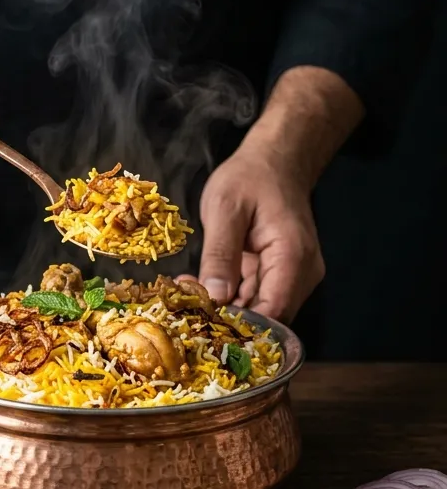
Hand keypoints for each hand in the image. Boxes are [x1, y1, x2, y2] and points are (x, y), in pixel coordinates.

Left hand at [195, 143, 324, 322]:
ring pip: (261, 311)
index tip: (201, 324)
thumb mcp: (225, 209)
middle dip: (228, 321)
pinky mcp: (281, 275)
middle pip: (268, 318)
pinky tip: (203, 289)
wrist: (275, 161)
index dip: (239, 327)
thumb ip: (220, 255)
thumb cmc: (251, 178)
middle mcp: (301, 274)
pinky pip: (257, 297)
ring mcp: (294, 276)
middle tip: (186, 310)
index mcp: (292, 258)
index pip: (273, 314)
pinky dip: (232, 298)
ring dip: (226, 310)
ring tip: (189, 298)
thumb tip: (214, 298)